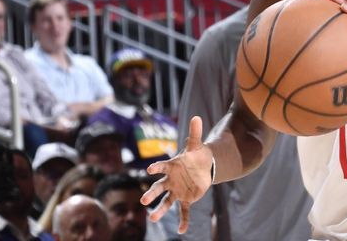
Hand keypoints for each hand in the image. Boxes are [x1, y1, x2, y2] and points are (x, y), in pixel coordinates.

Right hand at [141, 117, 212, 233]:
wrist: (202, 167)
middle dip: (151, 194)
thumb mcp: (196, 145)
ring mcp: (177, 191)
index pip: (162, 167)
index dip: (156, 168)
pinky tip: (183, 231)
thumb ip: (195, 133)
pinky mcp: (186, 199)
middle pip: (159, 188)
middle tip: (144, 201)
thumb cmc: (195, 155)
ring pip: (167, 202)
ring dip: (160, 210)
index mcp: (172, 167)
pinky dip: (183, 221)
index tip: (150, 170)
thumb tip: (197, 117)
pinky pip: (183, 211)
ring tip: (152, 219)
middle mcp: (171, 181)